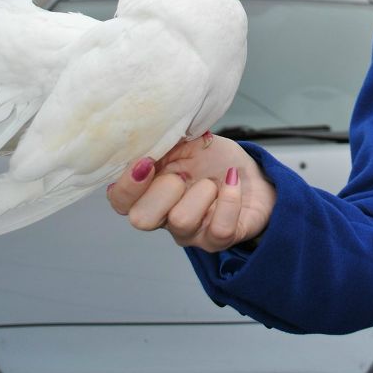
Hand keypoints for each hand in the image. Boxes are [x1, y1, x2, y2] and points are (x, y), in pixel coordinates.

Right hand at [107, 135, 276, 251]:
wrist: (252, 175)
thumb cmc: (215, 160)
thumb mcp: (186, 142)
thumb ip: (163, 142)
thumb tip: (146, 132)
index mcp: (150, 192)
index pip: (120, 201)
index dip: (128, 185)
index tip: (147, 161)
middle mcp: (164, 218)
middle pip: (141, 219)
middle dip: (165, 188)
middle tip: (184, 175)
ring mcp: (190, 233)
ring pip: (181, 221)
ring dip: (202, 191)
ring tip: (213, 181)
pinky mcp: (218, 240)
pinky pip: (219, 227)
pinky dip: (229, 197)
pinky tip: (232, 180)